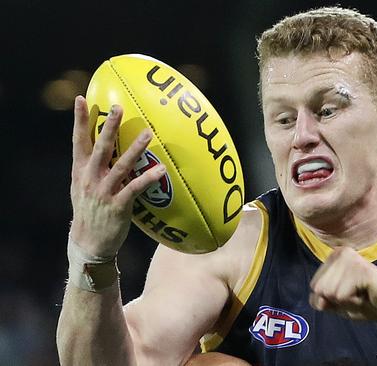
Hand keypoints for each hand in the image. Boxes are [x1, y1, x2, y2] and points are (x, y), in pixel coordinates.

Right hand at [69, 96, 165, 256]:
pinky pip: (134, 189)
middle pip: (100, 148)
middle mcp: (90, 178)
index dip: (80, 120)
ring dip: (135, 149)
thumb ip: (91, 166)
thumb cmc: (90, 211)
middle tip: (119, 107)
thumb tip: (101, 145)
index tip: (81, 98)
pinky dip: (147, 179)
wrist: (88, 243)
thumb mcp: (83, 186)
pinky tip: (160, 170)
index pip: (78, 141)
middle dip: (109, 127)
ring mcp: (103, 192)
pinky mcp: (118, 206)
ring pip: (120, 165)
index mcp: (80, 171)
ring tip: (148, 133)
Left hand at [309, 247, 376, 323]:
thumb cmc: (366, 303)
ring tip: (362, 294)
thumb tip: (318, 298)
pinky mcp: (361, 269)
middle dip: (337, 301)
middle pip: (319, 289)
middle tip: (357, 295)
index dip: (330, 300)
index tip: (349, 294)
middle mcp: (340, 253)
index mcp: (333, 257)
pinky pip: (342, 296)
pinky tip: (367, 295)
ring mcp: (351, 259)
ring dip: (347, 302)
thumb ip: (322, 301)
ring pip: (330, 293)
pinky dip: (354, 303)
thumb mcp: (337, 304)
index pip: (314, 286)